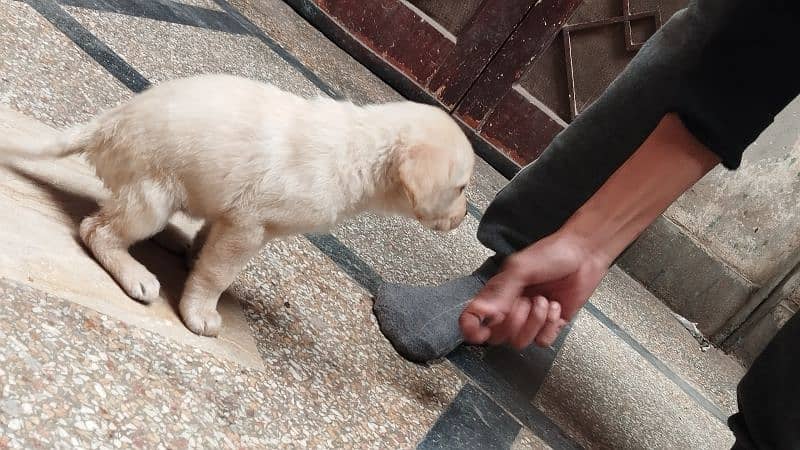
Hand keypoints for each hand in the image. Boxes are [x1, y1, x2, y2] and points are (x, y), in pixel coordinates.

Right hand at [459, 231, 608, 348]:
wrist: (584, 254)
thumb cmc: (550, 254)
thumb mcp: (520, 268)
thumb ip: (500, 291)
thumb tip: (484, 314)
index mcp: (495, 294)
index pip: (472, 320)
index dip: (471, 329)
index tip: (481, 330)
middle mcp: (509, 309)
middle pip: (496, 337)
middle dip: (512, 322)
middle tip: (524, 301)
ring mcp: (530, 319)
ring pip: (520, 342)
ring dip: (534, 321)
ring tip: (543, 300)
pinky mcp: (550, 325)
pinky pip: (542, 341)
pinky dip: (550, 324)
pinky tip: (555, 305)